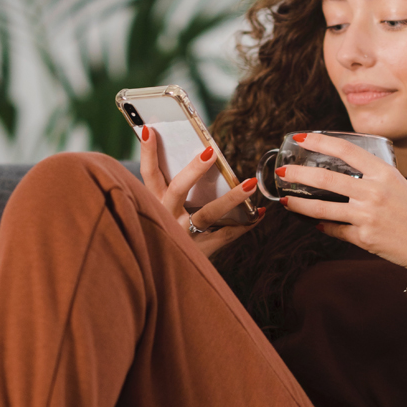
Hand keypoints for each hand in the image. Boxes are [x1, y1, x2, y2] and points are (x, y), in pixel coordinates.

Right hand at [138, 125, 262, 257]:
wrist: (166, 276)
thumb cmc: (168, 234)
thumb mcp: (162, 211)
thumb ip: (172, 188)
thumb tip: (200, 155)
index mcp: (153, 203)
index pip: (148, 174)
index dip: (147, 153)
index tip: (150, 129)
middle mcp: (166, 218)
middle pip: (177, 190)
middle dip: (194, 170)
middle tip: (211, 152)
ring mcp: (184, 235)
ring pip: (208, 214)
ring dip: (232, 198)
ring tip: (251, 184)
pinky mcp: (202, 251)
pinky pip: (226, 235)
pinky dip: (245, 224)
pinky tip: (259, 213)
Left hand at [273, 132, 406, 280]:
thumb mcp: (403, 186)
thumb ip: (379, 179)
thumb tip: (354, 176)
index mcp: (385, 173)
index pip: (346, 151)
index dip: (320, 142)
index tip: (302, 138)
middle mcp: (373, 192)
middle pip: (326, 179)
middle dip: (299, 174)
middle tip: (283, 172)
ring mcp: (367, 216)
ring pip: (323, 208)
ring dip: (299, 205)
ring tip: (285, 200)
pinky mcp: (364, 238)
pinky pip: (335, 230)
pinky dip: (324, 226)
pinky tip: (316, 224)